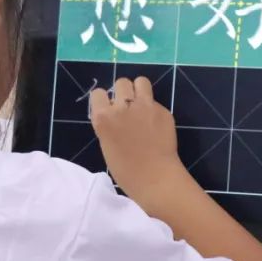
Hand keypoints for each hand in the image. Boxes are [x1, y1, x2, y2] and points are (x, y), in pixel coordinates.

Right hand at [89, 77, 189, 204]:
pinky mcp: (163, 110)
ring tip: (142, 105)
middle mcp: (122, 107)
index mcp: (103, 118)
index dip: (103, 100)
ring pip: (141, 82)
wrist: (155, 178)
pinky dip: (154, 110)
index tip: (109, 109)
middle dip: (123, 92)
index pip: (98, 93)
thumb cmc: (126, 170)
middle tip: (127, 107)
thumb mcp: (107, 144)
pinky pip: (156, 102)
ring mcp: (145, 106)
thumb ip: (109, 124)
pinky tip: (156, 126)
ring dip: (139, 90)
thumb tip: (115, 114)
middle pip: (121, 82)